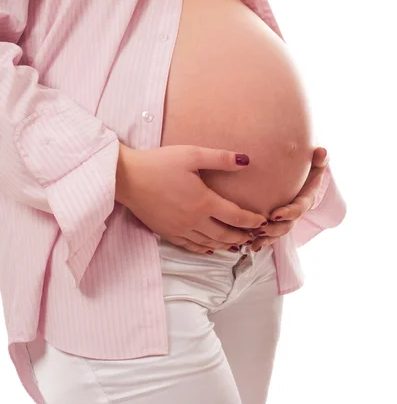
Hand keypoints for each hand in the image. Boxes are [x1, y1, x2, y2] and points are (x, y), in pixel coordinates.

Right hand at [116, 143, 267, 253]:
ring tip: (237, 244)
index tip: (262, 222)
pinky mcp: (166, 232)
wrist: (127, 178)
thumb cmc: (159, 163)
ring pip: (209, 243)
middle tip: (254, 237)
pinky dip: (204, 249)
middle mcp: (193, 220)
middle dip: (242, 237)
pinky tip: (209, 248)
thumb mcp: (192, 154)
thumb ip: (220, 158)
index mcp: (203, 202)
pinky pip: (190, 246)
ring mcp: (179, 229)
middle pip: (225, 235)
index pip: (236, 217)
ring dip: (226, 245)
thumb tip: (246, 160)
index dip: (252, 221)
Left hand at [250, 147, 328, 251]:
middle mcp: (296, 211)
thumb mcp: (316, 160)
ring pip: (278, 233)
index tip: (276, 214)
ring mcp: (286, 218)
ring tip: (253, 240)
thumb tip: (321, 151)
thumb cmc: (307, 165)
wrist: (299, 172)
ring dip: (266, 238)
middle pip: (287, 225)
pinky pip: (269, 235)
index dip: (289, 213)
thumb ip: (320, 157)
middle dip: (274, 229)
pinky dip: (261, 242)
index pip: (298, 208)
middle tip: (259, 229)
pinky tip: (250, 246)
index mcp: (305, 198)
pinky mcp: (275, 221)